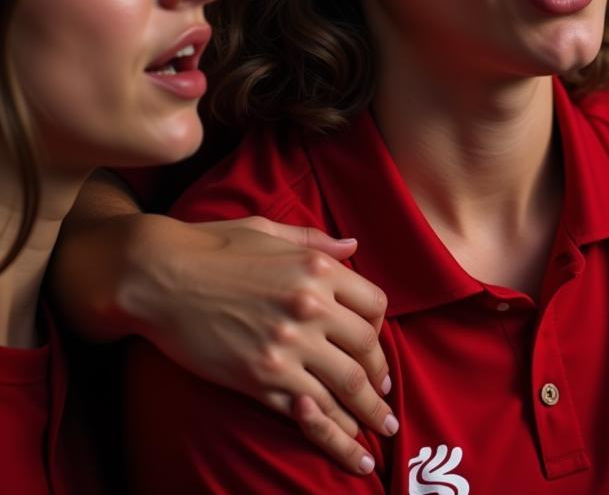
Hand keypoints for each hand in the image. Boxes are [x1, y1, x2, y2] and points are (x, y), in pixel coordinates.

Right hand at [125, 215, 394, 475]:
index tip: (373, 345)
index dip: (378, 329)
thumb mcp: (270, 231)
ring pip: (345, 387)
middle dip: (380, 378)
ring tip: (382, 430)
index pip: (374, 305)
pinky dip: (333, 429)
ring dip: (368, 413)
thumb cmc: (212, 246)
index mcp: (317, 268)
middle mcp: (310, 307)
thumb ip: (316, 241)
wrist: (157, 275)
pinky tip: (349, 443)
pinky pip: (308, 411)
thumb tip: (353, 244)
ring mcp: (286, 345)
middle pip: (366, 350)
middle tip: (384, 397)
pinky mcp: (259, 378)